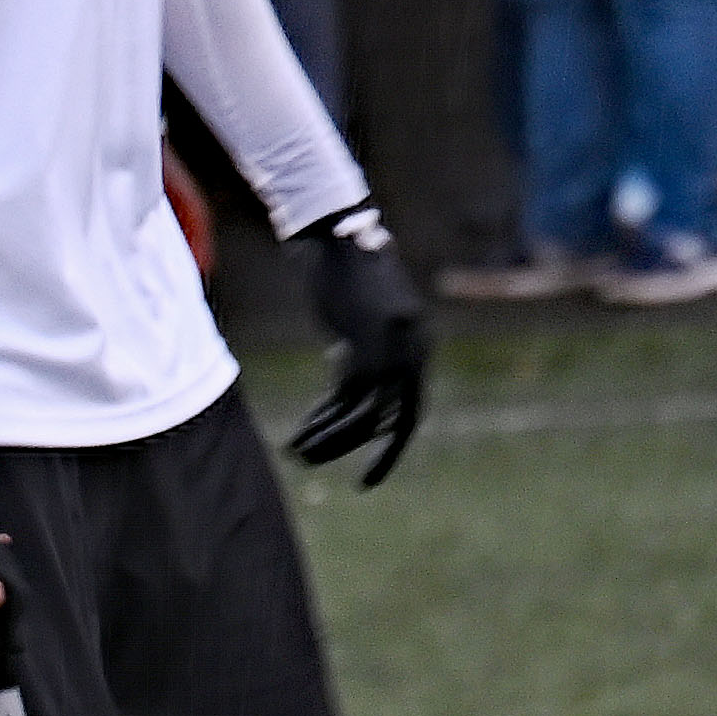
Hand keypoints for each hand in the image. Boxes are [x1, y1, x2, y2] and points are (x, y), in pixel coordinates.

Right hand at [284, 202, 434, 488]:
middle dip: (369, 451)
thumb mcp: (364, 311)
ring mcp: (391, 354)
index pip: (411, 406)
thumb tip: (348, 374)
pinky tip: (298, 438)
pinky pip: (343, 405)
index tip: (372, 469)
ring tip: (303, 456)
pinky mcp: (363, 353)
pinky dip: (321, 425)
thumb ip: (367, 344)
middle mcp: (413, 353)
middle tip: (354, 479)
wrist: (334, 236)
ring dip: (333, 442)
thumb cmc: (343, 267)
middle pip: (396, 420)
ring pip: (366, 419)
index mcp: (418, 343)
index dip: (392, 440)